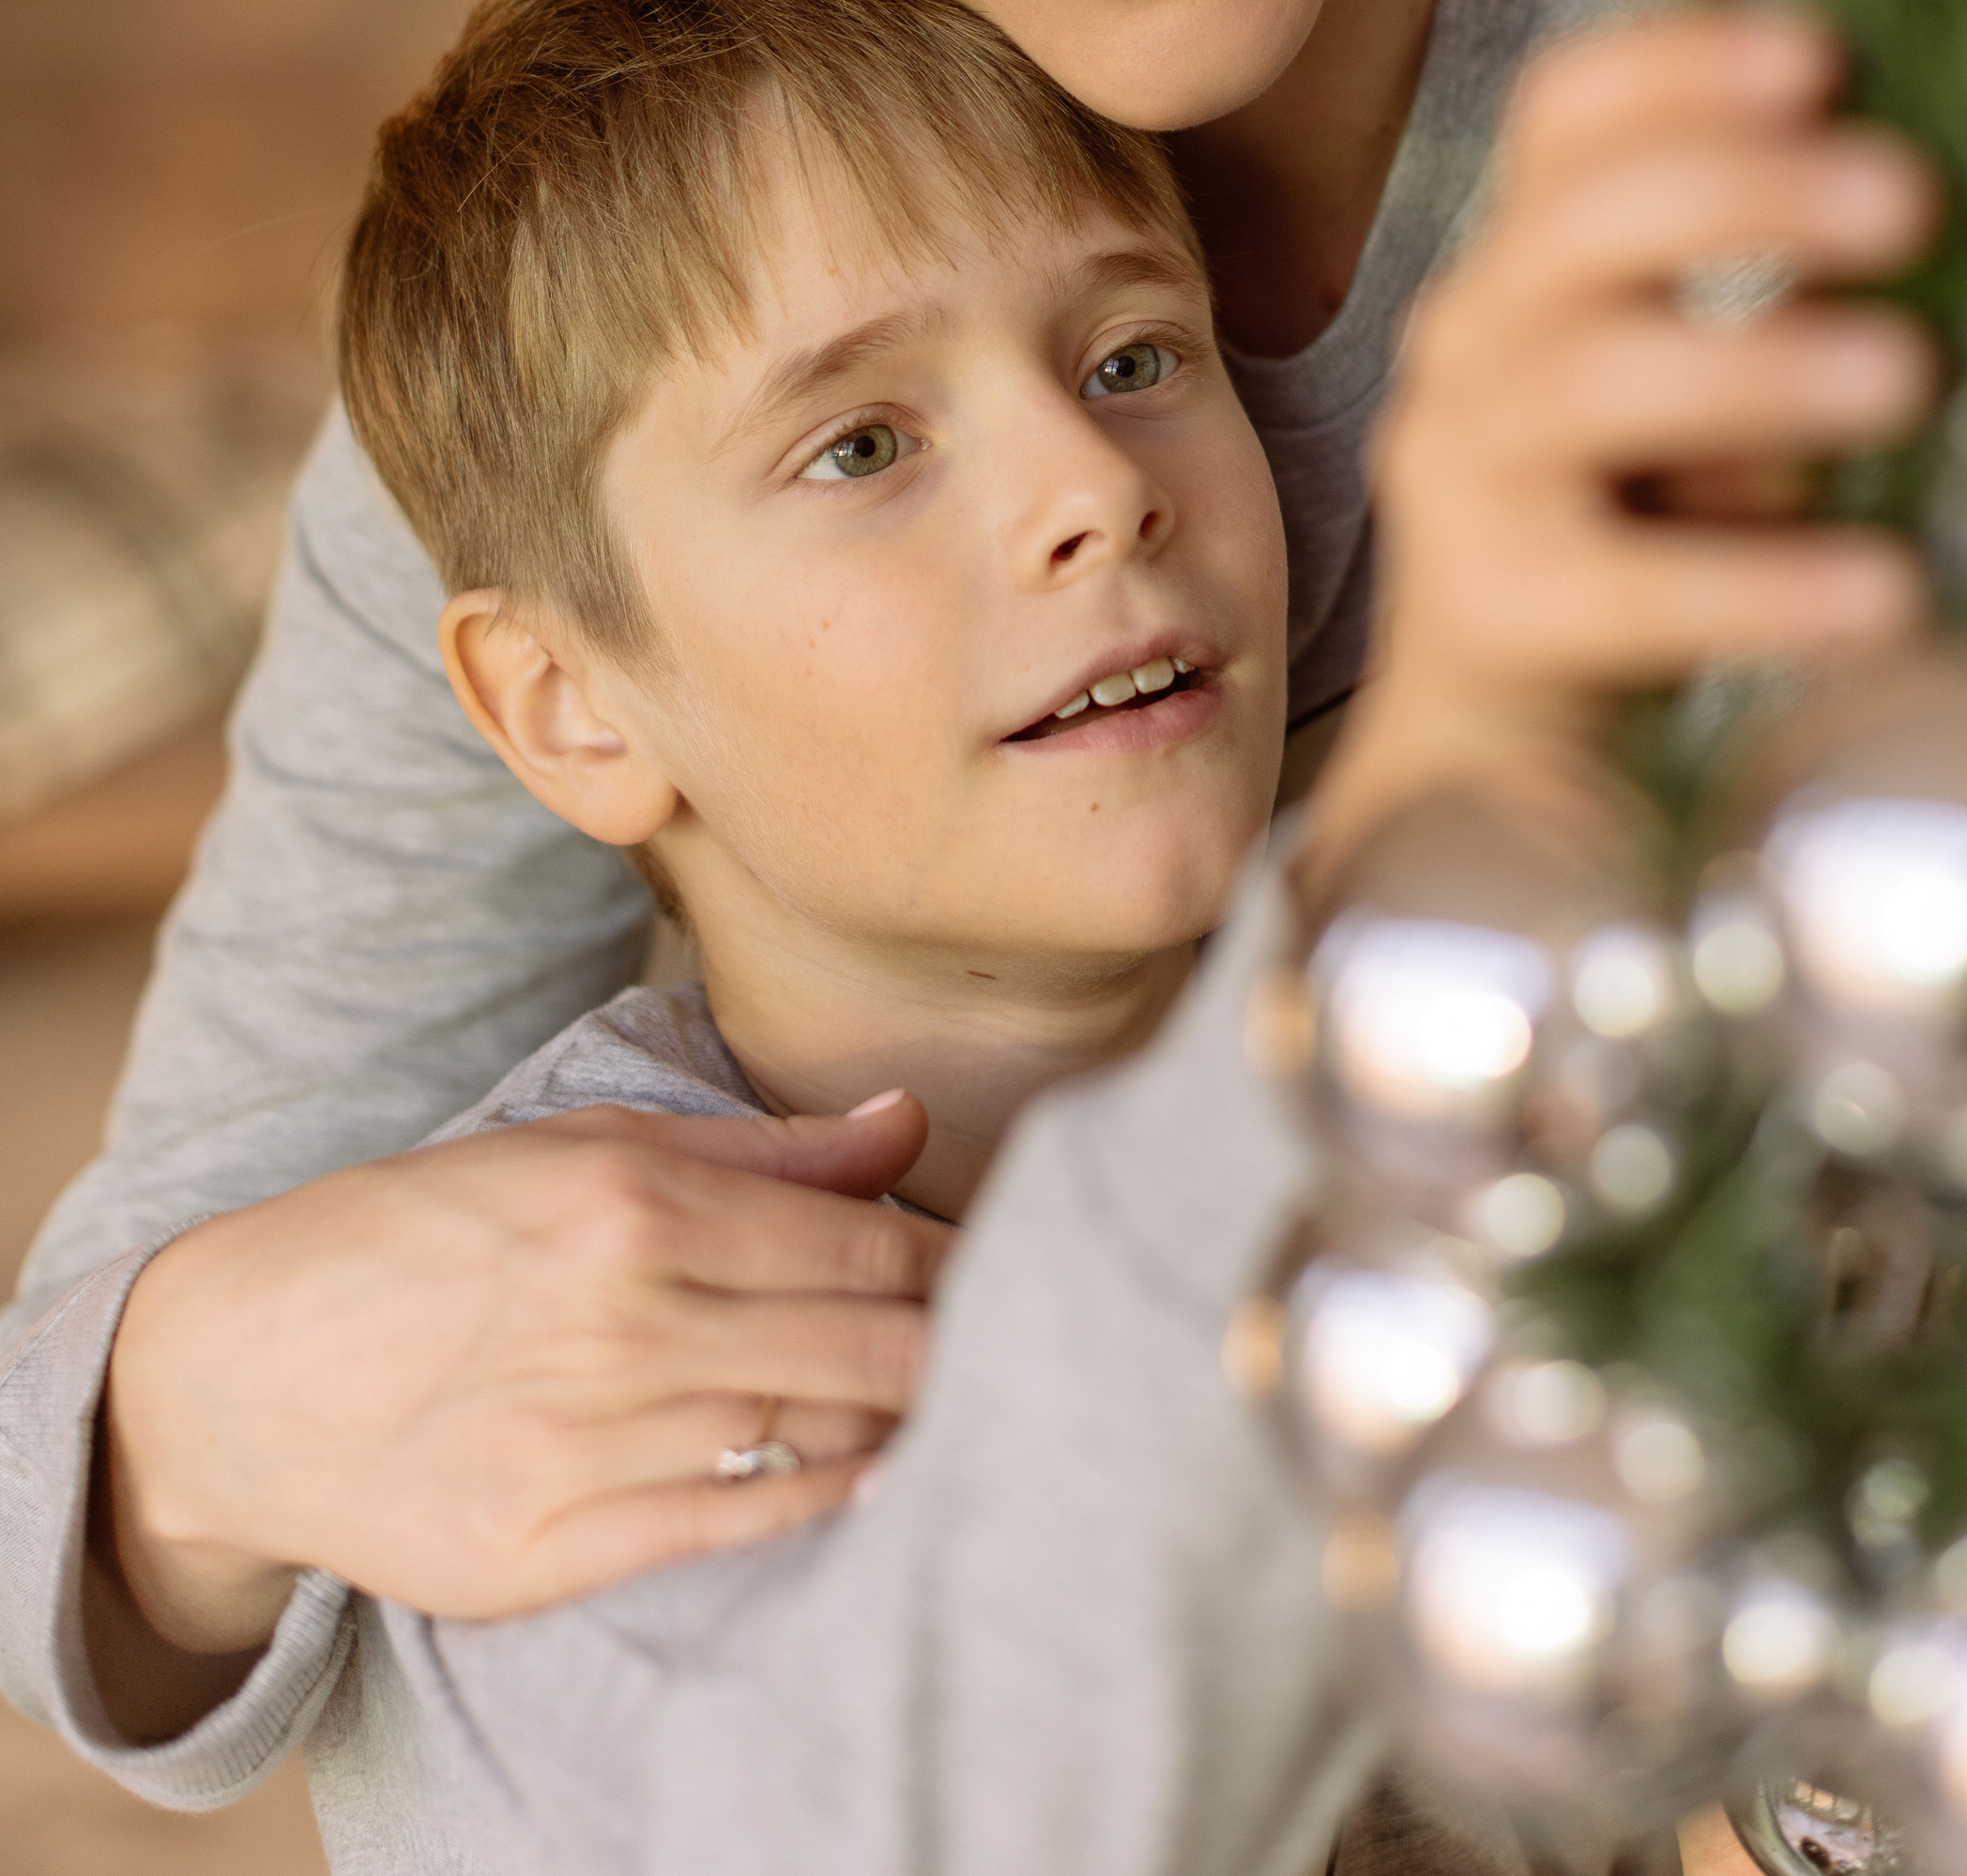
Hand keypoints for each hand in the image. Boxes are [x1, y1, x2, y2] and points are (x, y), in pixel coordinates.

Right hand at [92, 1094, 942, 1728]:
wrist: (234, 1371)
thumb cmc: (421, 1234)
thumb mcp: (579, 1144)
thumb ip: (762, 1147)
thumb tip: (907, 1125)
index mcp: (635, 1200)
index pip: (868, 1246)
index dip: (961, 1267)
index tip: (1013, 1270)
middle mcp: (622, 1318)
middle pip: (867, 1345)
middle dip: (963, 1346)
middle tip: (1023, 1341)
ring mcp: (584, 1443)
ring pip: (816, 1434)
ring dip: (909, 1420)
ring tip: (970, 1404)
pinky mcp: (547, 1550)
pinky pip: (735, 1523)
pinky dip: (826, 1499)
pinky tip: (881, 1476)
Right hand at [1308, 5, 1937, 878]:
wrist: (1506, 755)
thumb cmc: (1653, 536)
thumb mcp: (1727, 393)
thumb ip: (1806, 305)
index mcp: (1536, 257)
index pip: (1567, 111)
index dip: (1679, 62)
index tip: (1819, 50)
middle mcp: (1474, 338)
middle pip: (1580, 222)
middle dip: (1746, 192)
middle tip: (1911, 201)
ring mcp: (1462, 470)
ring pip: (1588, 378)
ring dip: (1757, 363)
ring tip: (1907, 376)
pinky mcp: (1486, 609)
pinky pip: (1624, 582)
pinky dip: (1761, 584)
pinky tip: (1884, 594)